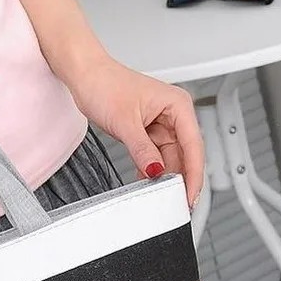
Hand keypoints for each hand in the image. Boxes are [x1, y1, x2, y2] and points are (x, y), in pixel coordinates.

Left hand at [70, 55, 204, 207]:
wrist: (85, 76)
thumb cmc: (105, 85)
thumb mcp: (125, 123)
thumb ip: (143, 150)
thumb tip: (156, 172)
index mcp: (178, 105)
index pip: (194, 146)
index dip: (194, 174)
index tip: (190, 196)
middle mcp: (174, 114)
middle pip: (185, 155)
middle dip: (181, 179)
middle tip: (177, 203)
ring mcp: (161, 124)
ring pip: (170, 158)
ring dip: (165, 177)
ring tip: (160, 196)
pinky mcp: (148, 132)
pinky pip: (155, 157)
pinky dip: (151, 171)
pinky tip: (147, 184)